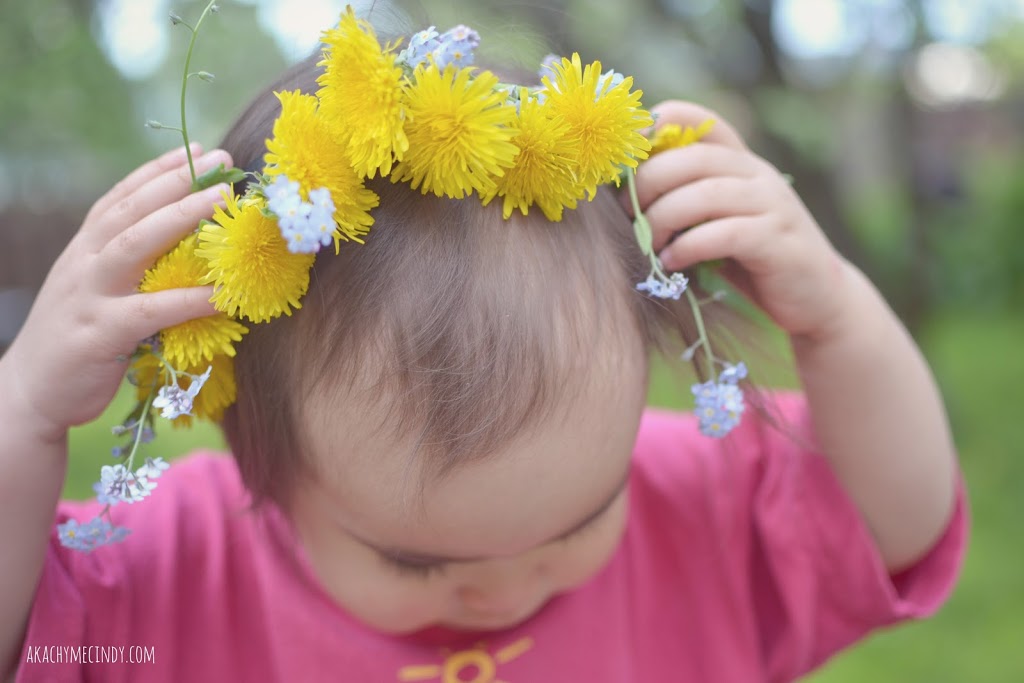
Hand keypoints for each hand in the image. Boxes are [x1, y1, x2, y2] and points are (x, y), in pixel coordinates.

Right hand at [1, 145, 231, 441]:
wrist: (30, 391)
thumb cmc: (78, 337)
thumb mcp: (97, 289)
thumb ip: (129, 264)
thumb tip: (188, 244)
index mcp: (85, 248)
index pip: (122, 196)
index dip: (159, 170)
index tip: (197, 150)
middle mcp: (84, 262)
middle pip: (131, 209)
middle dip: (177, 181)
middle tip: (222, 160)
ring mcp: (90, 295)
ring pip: (135, 244)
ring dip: (181, 217)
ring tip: (223, 200)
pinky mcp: (100, 334)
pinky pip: (151, 311)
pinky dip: (190, 300)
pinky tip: (223, 294)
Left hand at [629, 100, 847, 339]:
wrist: (816, 300)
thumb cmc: (750, 261)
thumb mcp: (714, 221)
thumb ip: (683, 201)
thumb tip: (619, 193)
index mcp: (740, 161)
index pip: (699, 120)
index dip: (658, 126)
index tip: (626, 154)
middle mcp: (758, 174)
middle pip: (692, 158)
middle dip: (648, 184)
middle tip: (629, 215)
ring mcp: (772, 204)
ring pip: (705, 194)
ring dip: (664, 219)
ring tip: (649, 243)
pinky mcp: (778, 240)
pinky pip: (725, 233)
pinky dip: (689, 247)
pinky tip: (672, 263)